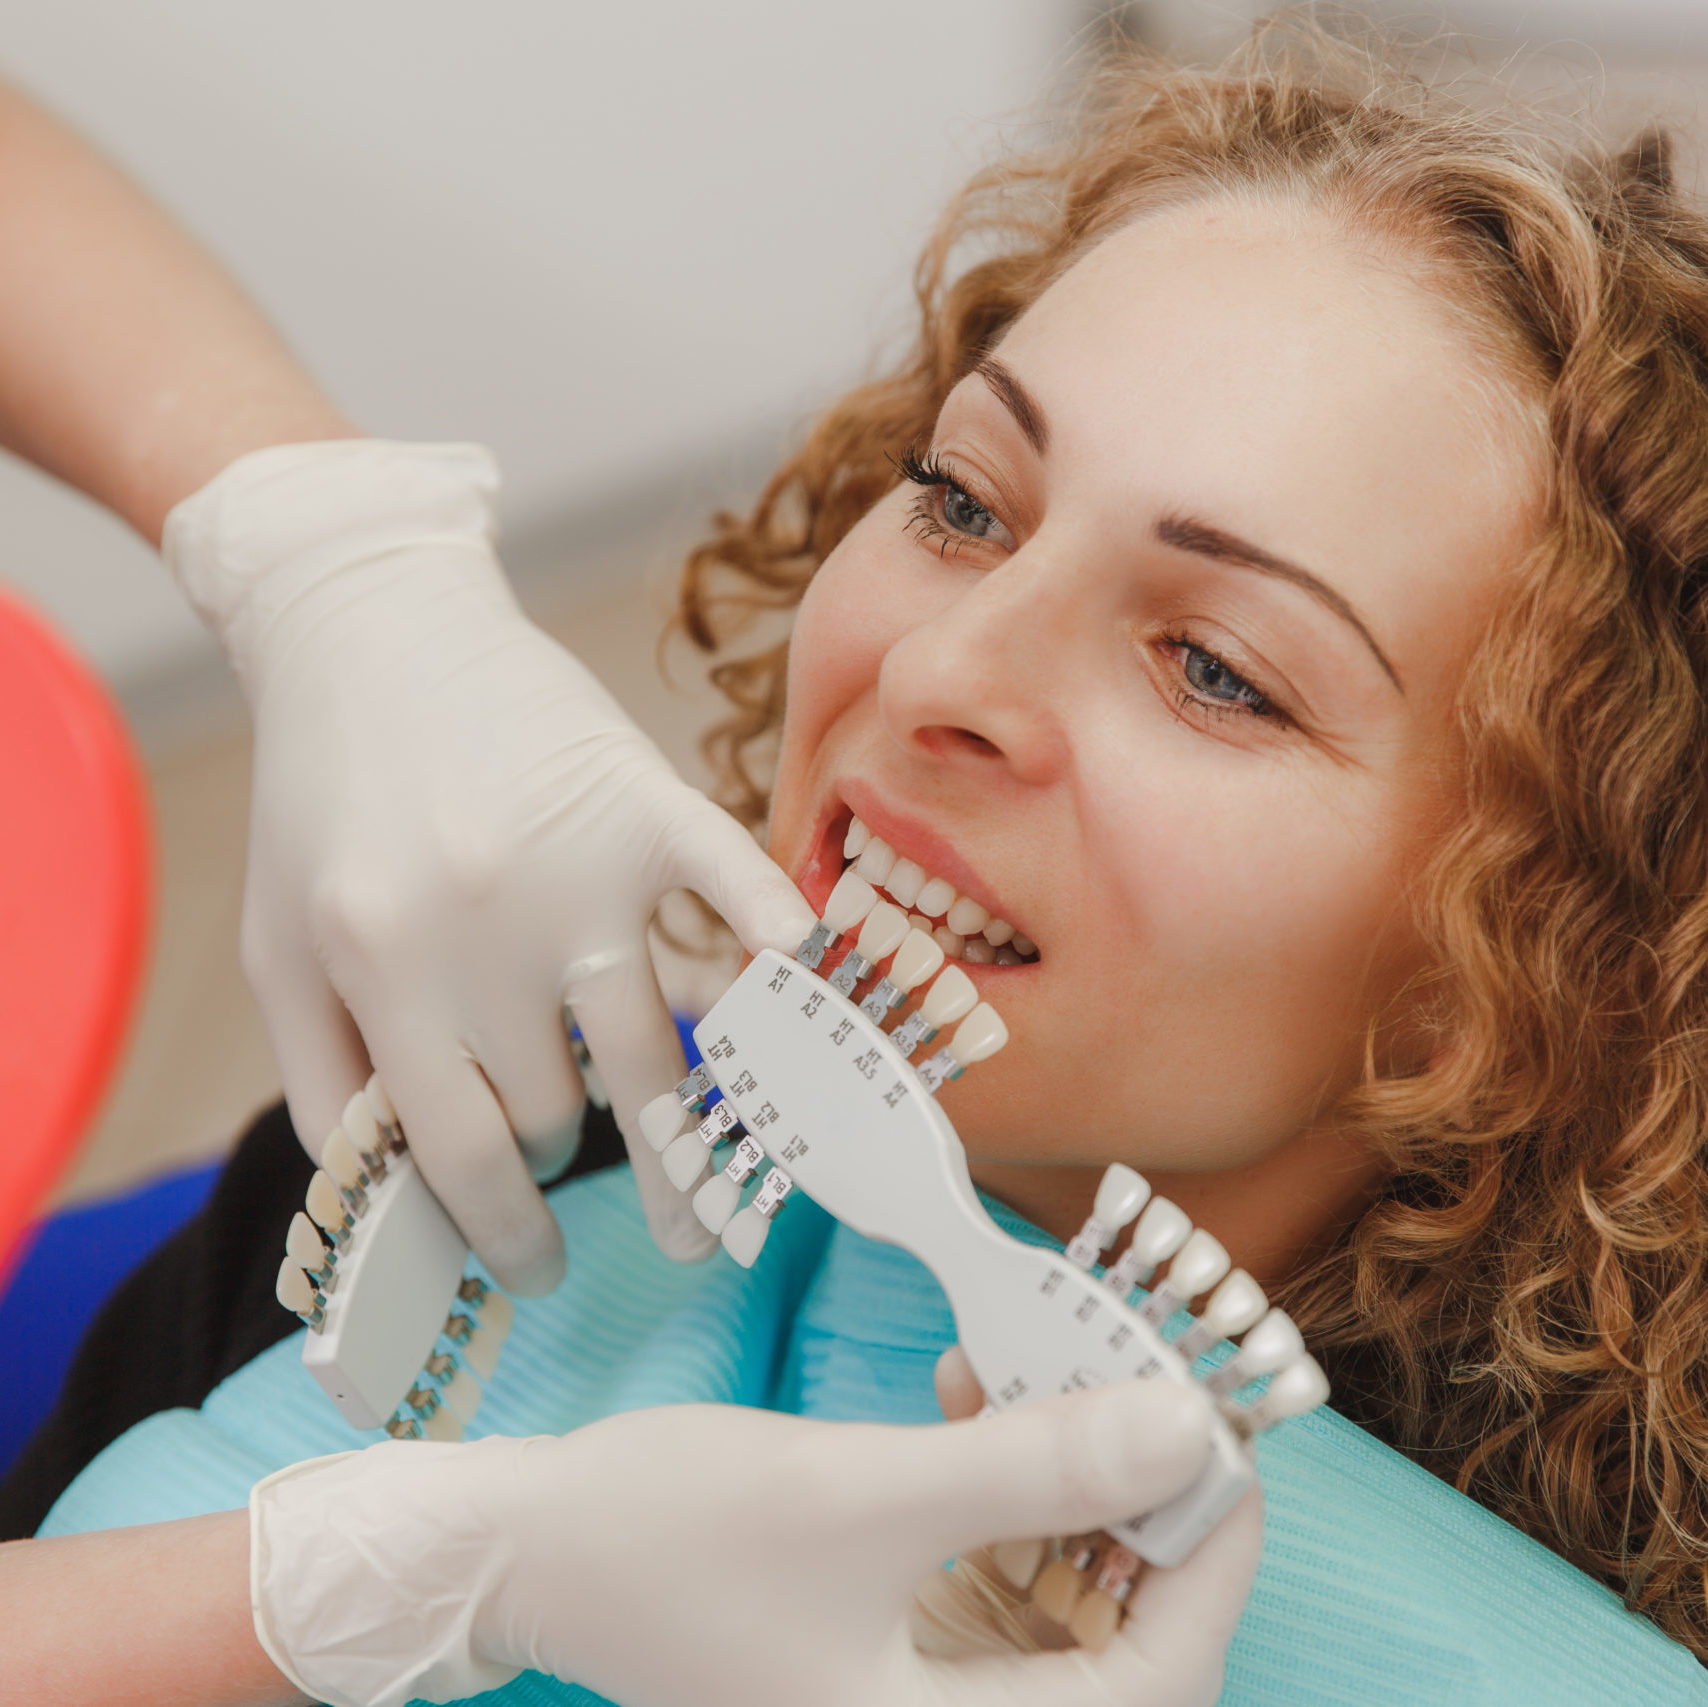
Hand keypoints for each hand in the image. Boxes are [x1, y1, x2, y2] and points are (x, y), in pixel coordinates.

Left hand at [165, 440, 815, 1289]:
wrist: (370, 624)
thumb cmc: (324, 796)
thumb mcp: (278, 944)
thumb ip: (321, 1076)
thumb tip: (392, 1199)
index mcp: (379, 965)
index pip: (459, 1151)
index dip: (505, 1234)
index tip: (537, 1271)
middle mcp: (481, 927)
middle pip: (559, 1110)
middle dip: (566, 1156)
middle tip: (579, 1166)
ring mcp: (575, 863)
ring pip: (651, 1049)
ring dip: (680, 1128)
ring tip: (706, 1175)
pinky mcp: (643, 801)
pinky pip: (733, 887)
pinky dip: (779, 945)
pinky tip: (805, 998)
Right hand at [250, 1379, 1260, 1706]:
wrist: (537, 1545)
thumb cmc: (676, 1536)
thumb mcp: (865, 1494)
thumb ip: (1032, 1469)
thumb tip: (1182, 1433)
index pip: (1156, 1683)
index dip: (1211, 1563)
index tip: (1225, 1446)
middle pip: (1114, 1639)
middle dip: (1136, 1506)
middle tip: (1136, 1390)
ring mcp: (912, 1686)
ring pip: (1054, 1595)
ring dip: (1062, 1480)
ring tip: (1036, 1371)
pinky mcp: (884, 1636)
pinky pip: (986, 1571)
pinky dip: (997, 1486)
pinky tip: (970, 1397)